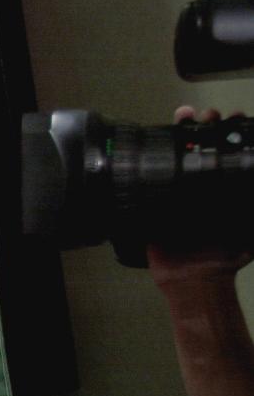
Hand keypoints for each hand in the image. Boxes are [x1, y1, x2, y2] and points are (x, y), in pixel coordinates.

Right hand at [148, 106, 252, 286]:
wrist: (194, 280)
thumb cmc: (226, 258)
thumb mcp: (252, 234)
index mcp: (226, 189)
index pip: (229, 154)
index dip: (233, 135)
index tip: (237, 119)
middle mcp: (203, 187)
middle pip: (204, 147)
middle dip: (209, 127)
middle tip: (211, 116)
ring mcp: (179, 193)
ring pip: (178, 155)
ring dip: (181, 133)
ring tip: (185, 115)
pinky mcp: (157, 202)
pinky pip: (152, 177)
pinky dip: (152, 157)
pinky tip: (157, 138)